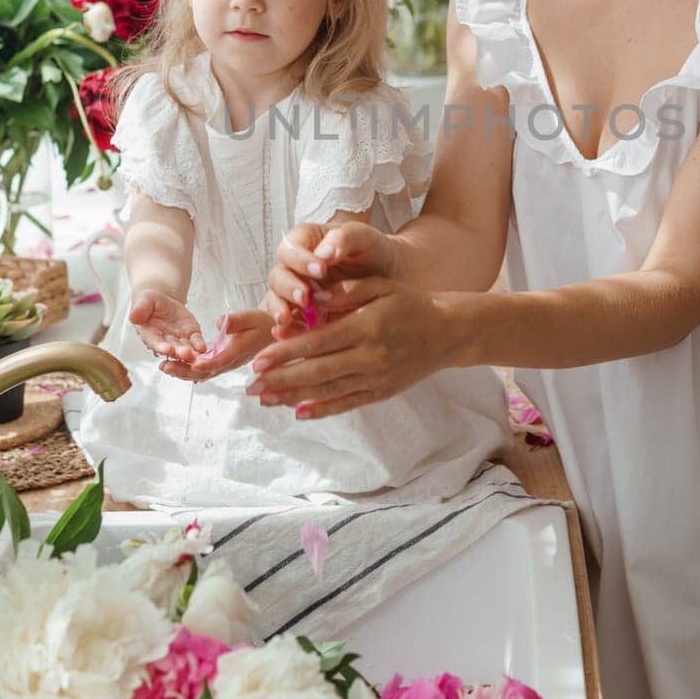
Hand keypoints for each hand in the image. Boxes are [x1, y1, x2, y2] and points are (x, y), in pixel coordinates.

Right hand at [130, 291, 206, 363]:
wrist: (162, 302)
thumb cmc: (149, 302)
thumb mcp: (144, 301)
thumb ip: (140, 309)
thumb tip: (133, 316)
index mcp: (150, 335)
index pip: (155, 343)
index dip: (161, 347)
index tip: (167, 349)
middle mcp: (165, 342)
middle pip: (172, 349)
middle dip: (178, 353)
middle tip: (185, 354)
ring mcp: (179, 340)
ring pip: (185, 348)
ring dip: (190, 353)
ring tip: (195, 355)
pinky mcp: (191, 334)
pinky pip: (196, 341)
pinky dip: (199, 344)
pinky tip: (203, 348)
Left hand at [157, 308, 274, 380]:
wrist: (271, 333)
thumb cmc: (262, 324)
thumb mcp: (251, 317)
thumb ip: (236, 321)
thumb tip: (220, 322)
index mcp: (238, 351)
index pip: (219, 360)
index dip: (204, 363)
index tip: (190, 362)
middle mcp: (230, 361)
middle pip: (206, 372)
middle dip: (185, 371)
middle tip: (166, 367)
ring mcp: (226, 364)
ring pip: (203, 373)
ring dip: (183, 372)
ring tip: (164, 367)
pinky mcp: (222, 362)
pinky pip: (204, 370)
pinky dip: (189, 369)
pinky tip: (174, 365)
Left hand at [247, 278, 459, 418]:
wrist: (448, 332)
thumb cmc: (410, 304)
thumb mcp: (380, 286)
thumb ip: (344, 293)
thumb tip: (308, 299)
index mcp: (365, 327)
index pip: (317, 343)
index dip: (286, 354)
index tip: (259, 360)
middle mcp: (369, 357)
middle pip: (317, 372)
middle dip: (281, 380)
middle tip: (251, 386)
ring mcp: (376, 378)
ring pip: (328, 391)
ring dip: (293, 397)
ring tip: (266, 399)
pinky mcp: (382, 392)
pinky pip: (348, 403)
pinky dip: (323, 410)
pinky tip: (299, 412)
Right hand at [267, 222, 398, 332]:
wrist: (390, 275)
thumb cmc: (374, 250)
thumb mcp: (364, 238)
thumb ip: (344, 238)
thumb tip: (323, 254)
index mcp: (306, 241)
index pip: (291, 248)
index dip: (300, 259)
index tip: (320, 269)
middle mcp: (295, 267)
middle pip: (278, 276)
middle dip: (288, 288)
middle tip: (305, 297)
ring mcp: (296, 291)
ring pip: (276, 300)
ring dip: (279, 309)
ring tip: (288, 319)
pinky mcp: (301, 315)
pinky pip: (285, 323)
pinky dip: (285, 330)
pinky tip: (290, 335)